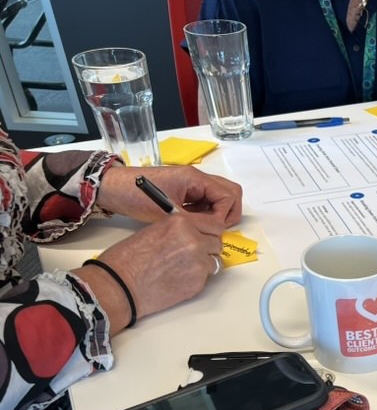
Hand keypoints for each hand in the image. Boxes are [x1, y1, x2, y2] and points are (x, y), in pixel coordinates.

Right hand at [73, 212, 225, 332]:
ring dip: (204, 263)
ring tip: (182, 268)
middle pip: (217, 242)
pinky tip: (179, 278)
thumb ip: (178, 231)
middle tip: (193, 254)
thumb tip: (194, 234)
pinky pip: (206, 277)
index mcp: (181, 223)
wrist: (120, 285)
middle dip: (208, 247)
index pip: (214, 224)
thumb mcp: (155, 231)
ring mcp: (199, 262)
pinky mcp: (198, 282)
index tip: (205, 236)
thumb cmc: (128, 259)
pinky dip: (197, 277)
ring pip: (214, 260)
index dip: (209, 231)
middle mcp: (194, 240)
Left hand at [95, 165, 242, 226]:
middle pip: (230, 191)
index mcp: (195, 178)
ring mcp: (192, 182)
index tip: (211, 229)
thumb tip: (215, 232)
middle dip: (229, 212)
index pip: (227, 195)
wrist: (113, 188)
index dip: (224, 215)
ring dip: (218, 211)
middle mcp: (197, 177)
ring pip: (220, 195)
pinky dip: (207, 211)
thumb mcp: (168, 214)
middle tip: (217, 228)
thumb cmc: (137, 197)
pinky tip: (195, 221)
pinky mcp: (185, 188)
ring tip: (205, 226)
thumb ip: (196, 222)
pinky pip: (207, 199)